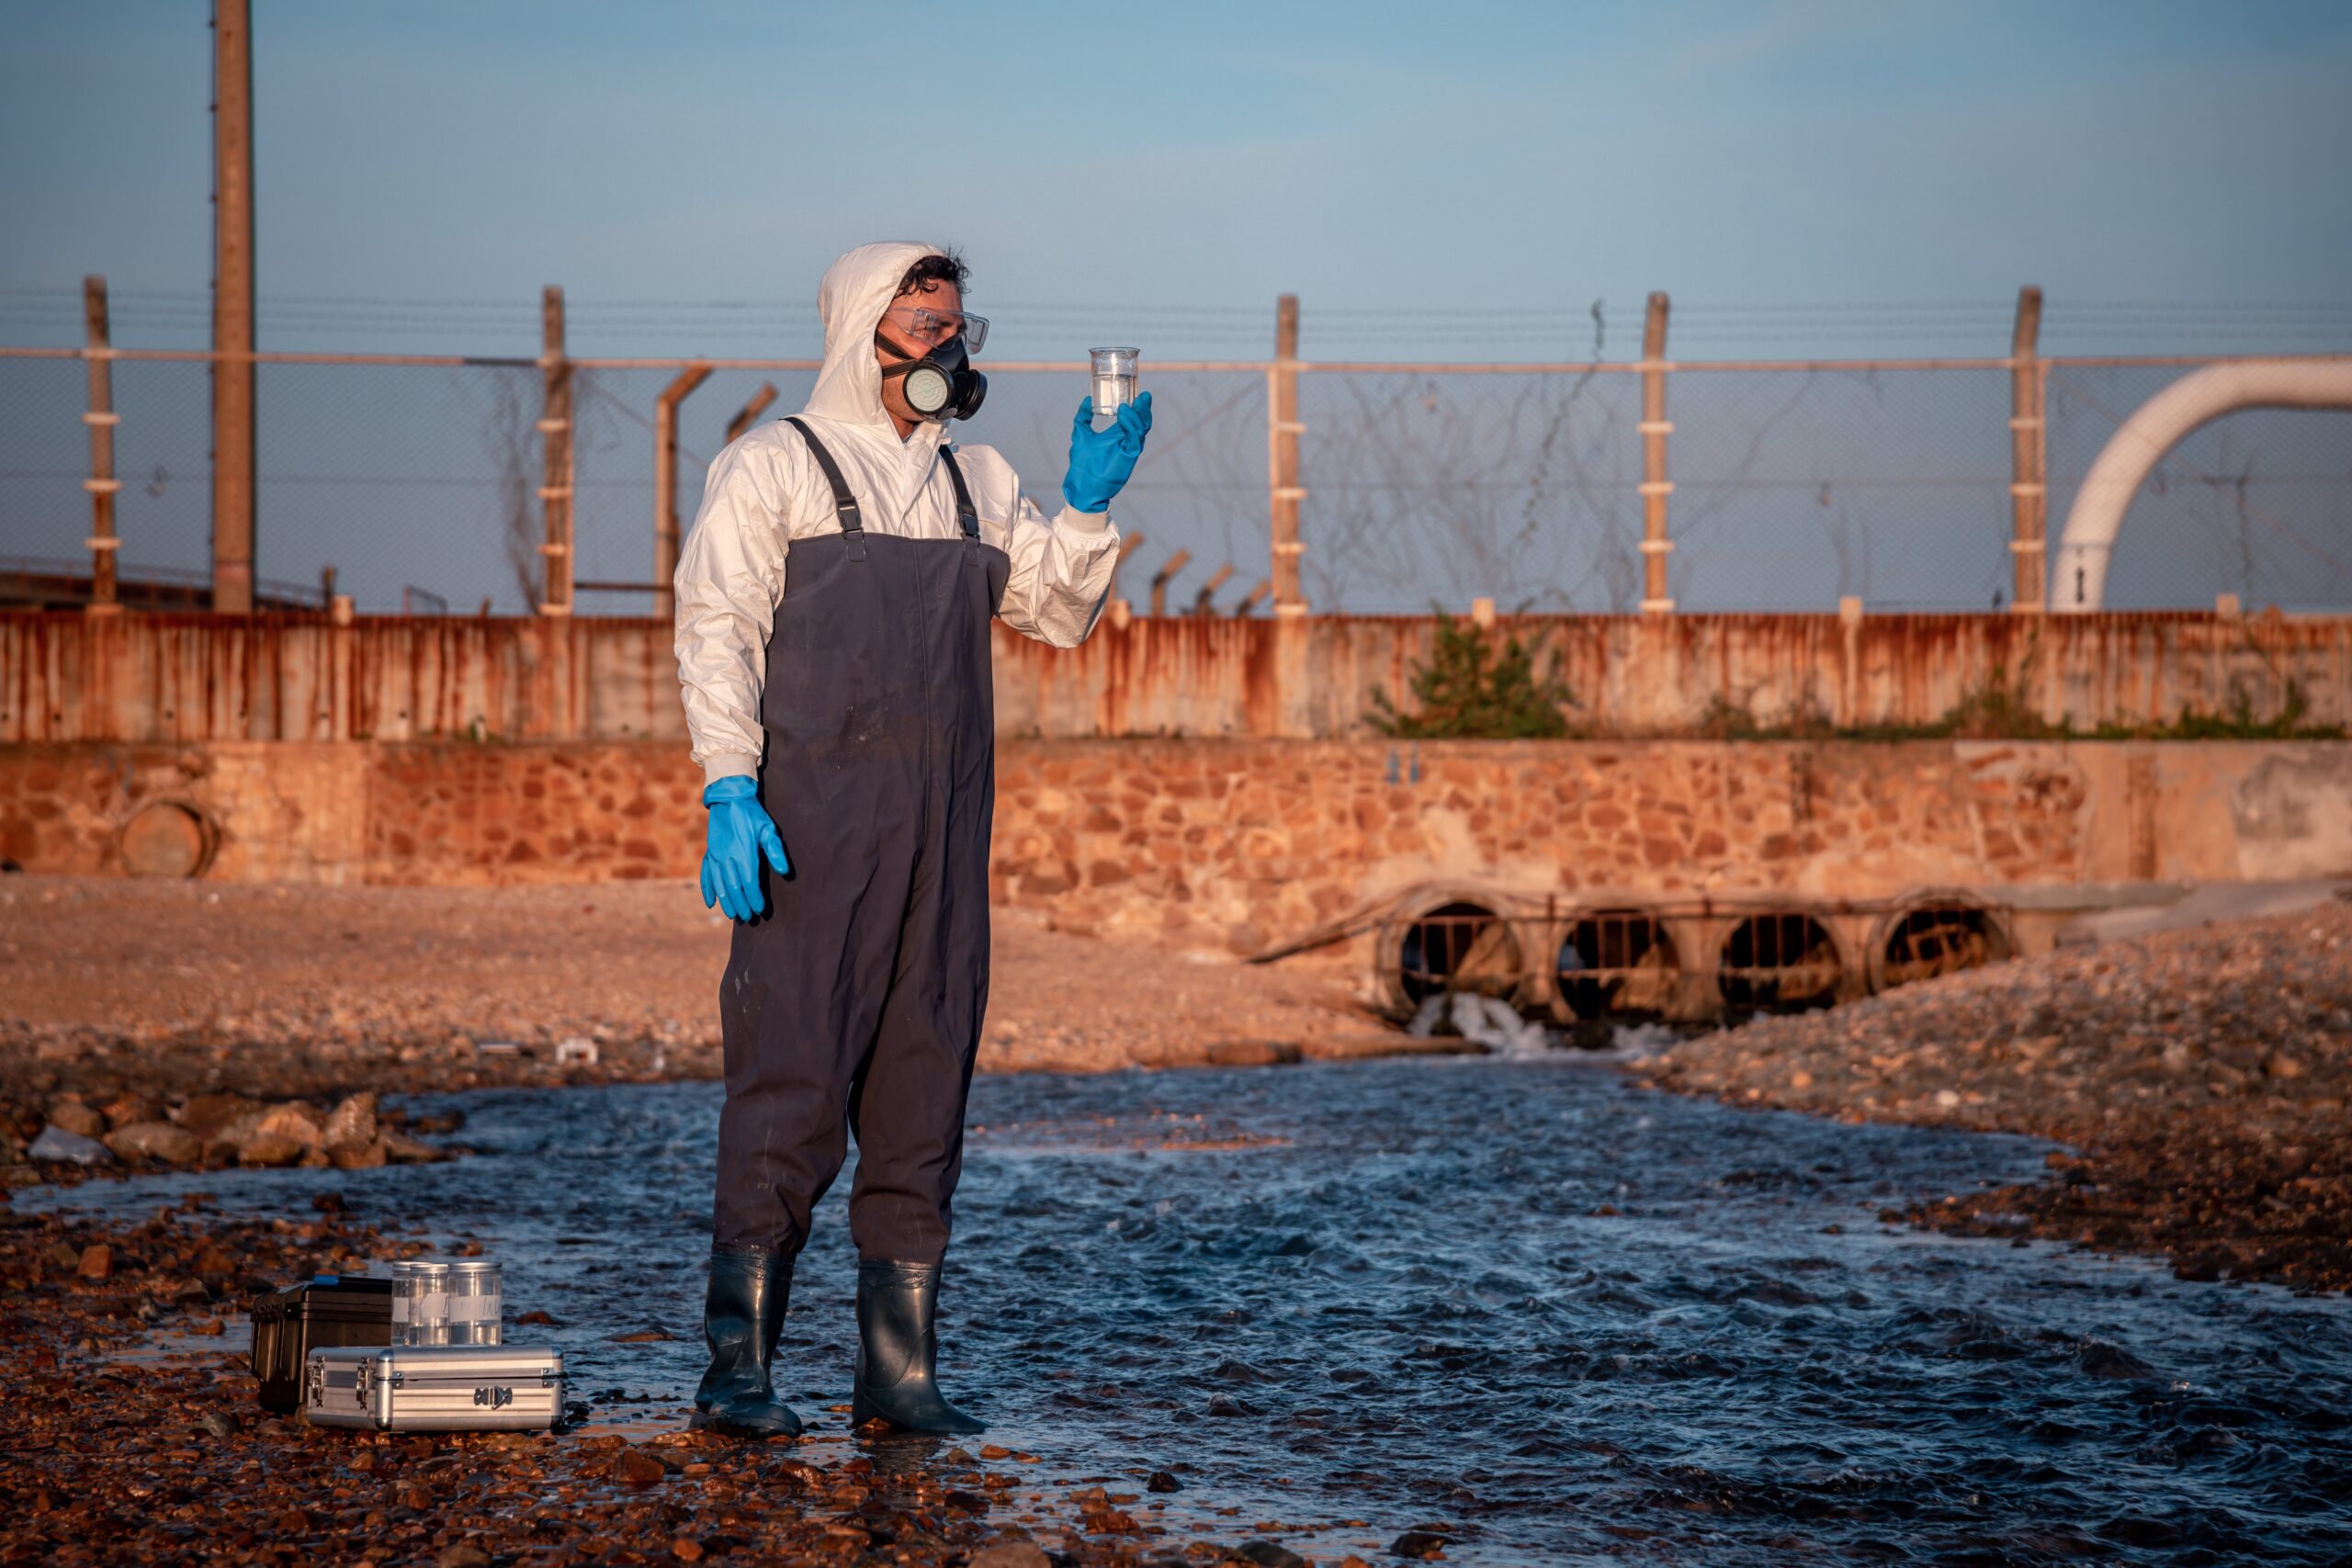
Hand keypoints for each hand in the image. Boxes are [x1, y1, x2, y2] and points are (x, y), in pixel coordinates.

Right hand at [700, 776, 788, 921]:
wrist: (728, 798)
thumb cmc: (752, 814)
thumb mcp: (768, 828)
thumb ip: (775, 850)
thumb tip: (784, 871)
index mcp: (743, 853)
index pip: (749, 883)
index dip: (754, 898)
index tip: (760, 910)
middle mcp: (727, 857)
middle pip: (734, 888)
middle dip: (741, 905)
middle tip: (748, 918)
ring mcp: (715, 856)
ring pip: (719, 885)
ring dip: (726, 902)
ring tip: (733, 915)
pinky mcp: (709, 853)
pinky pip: (706, 875)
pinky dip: (708, 890)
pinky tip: (710, 902)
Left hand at [1061, 390, 1152, 513]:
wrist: (1081, 486)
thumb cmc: (1082, 464)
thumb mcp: (1080, 434)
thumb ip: (1083, 417)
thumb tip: (1087, 400)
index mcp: (1119, 435)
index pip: (1134, 418)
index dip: (1138, 407)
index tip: (1139, 393)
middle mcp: (1127, 441)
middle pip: (1142, 422)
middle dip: (1144, 409)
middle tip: (1143, 396)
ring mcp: (1129, 449)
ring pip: (1141, 429)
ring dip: (1137, 415)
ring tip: (1128, 406)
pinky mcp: (1129, 457)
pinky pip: (1135, 439)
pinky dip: (1131, 426)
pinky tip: (1124, 415)